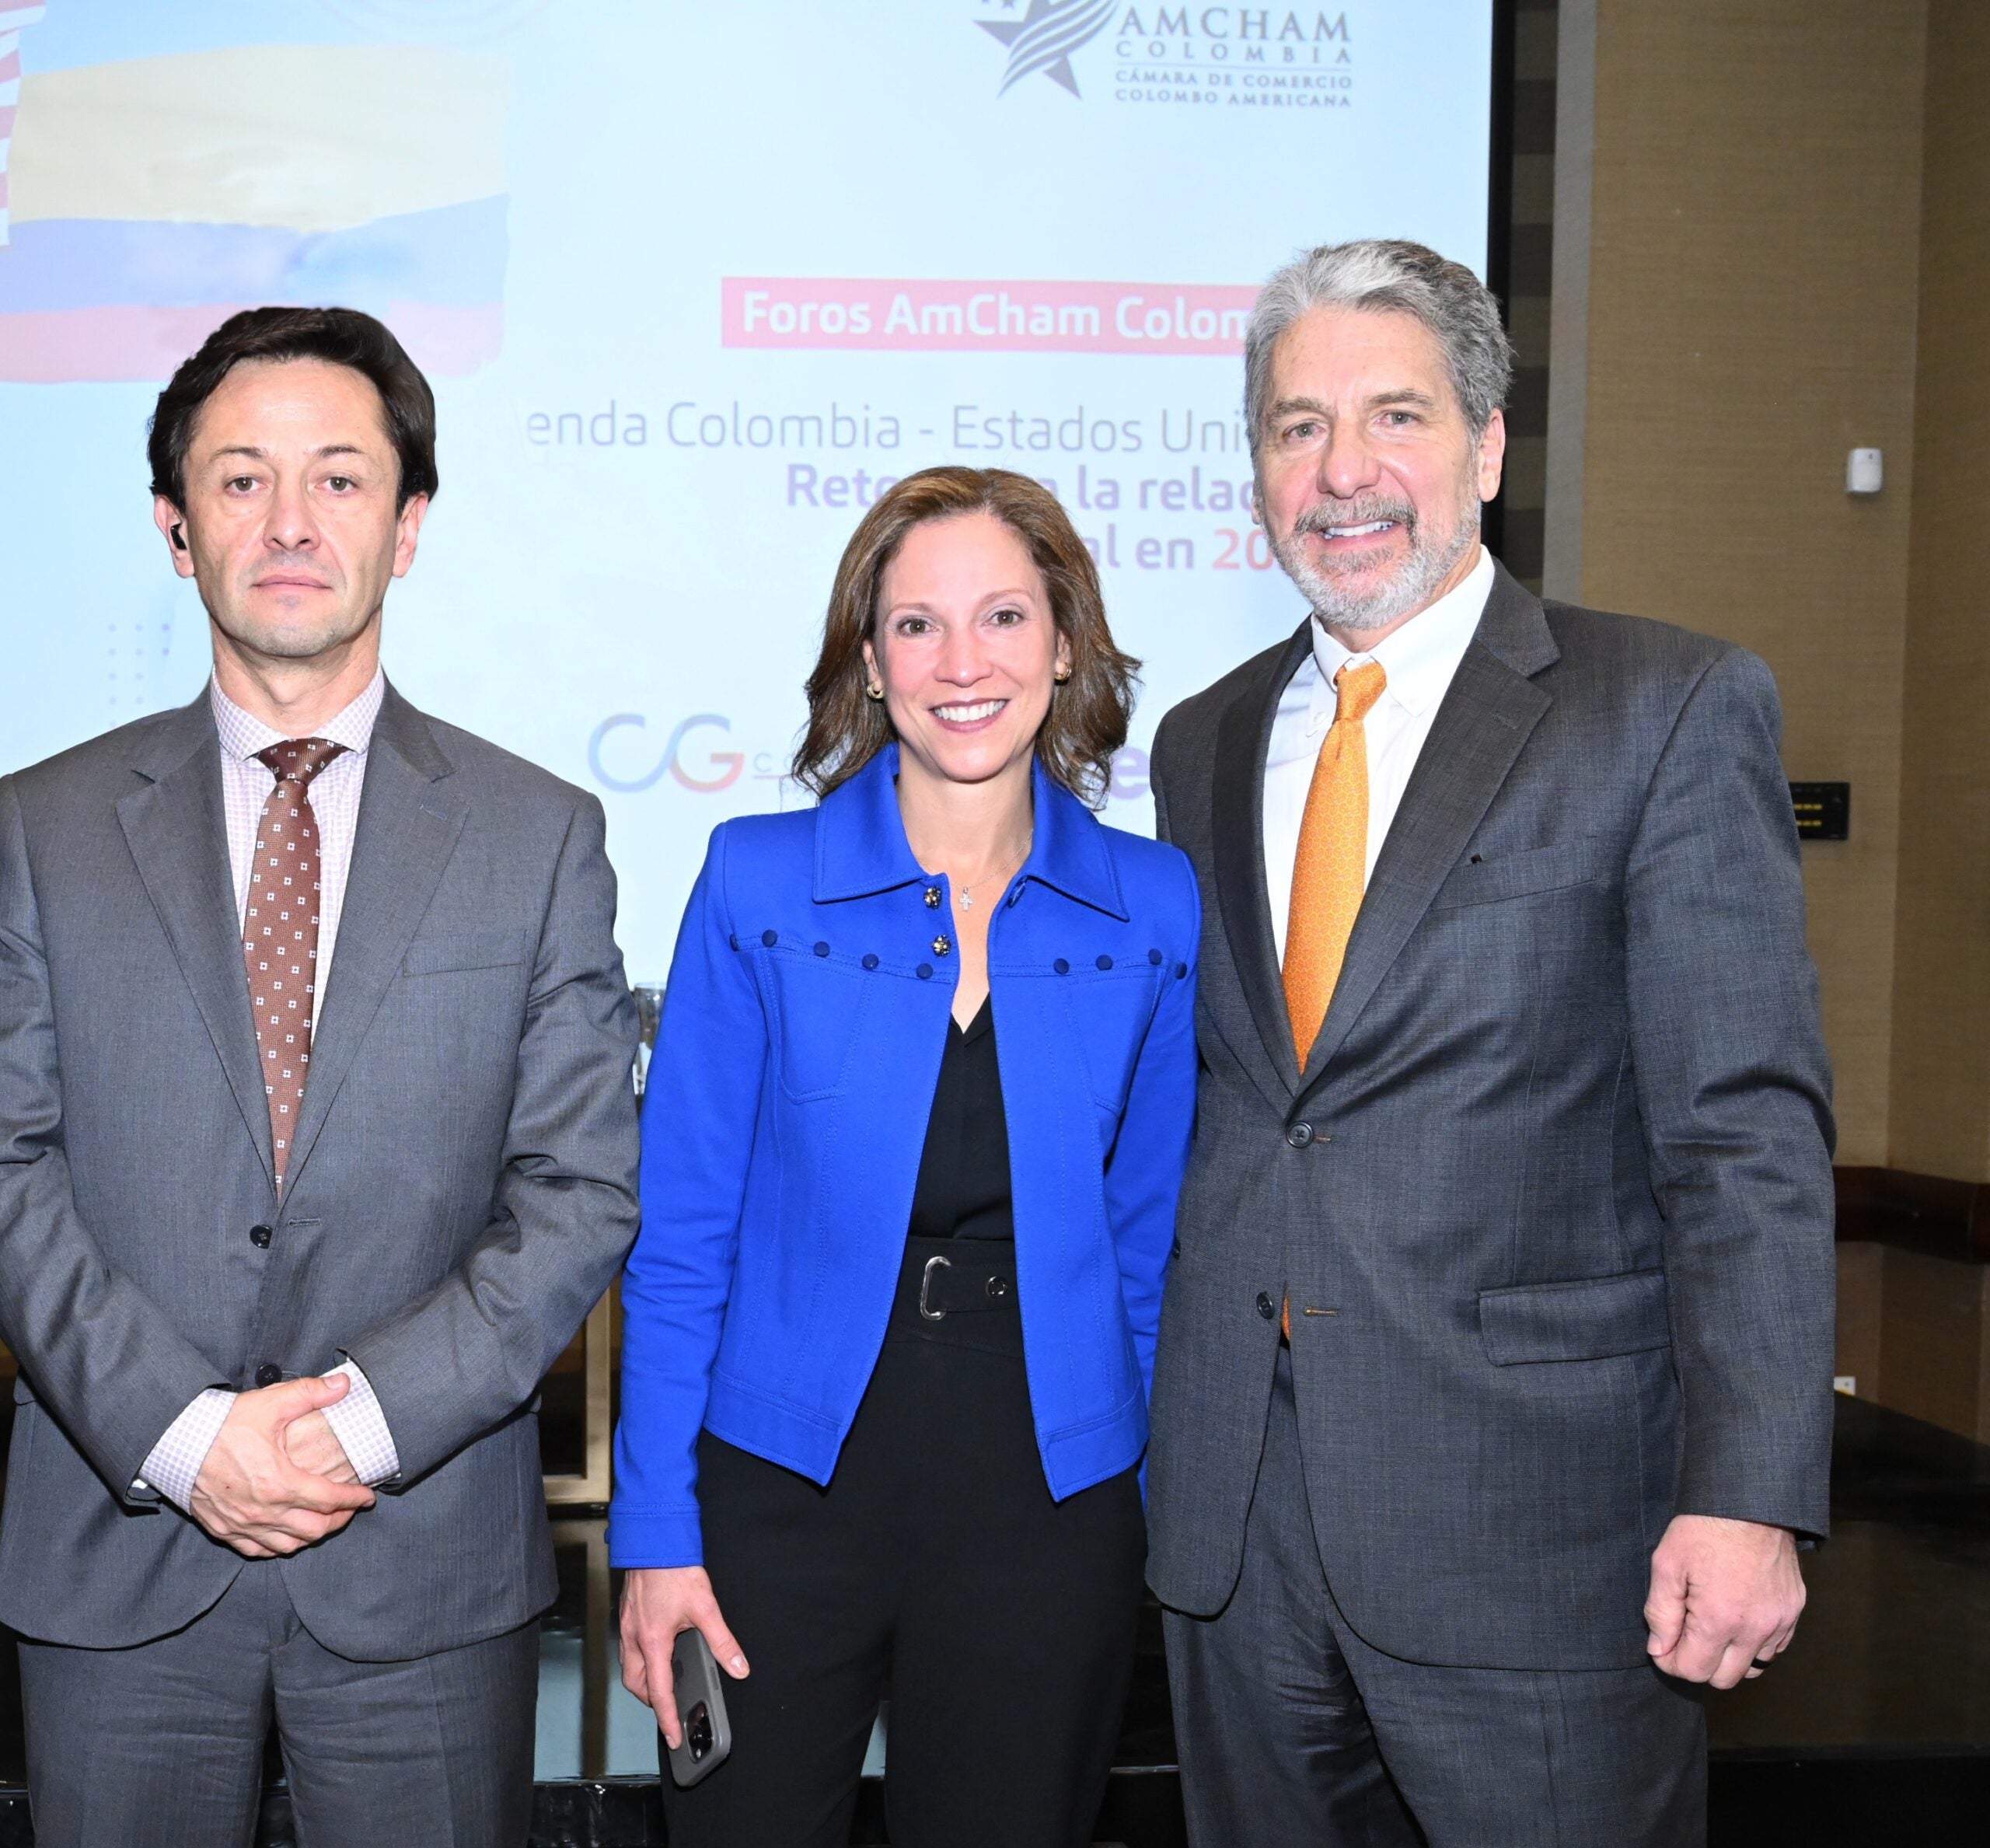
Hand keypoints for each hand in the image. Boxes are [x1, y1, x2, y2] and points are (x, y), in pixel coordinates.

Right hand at [189, 1375, 376, 1558]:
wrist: (175, 1443)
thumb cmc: (223, 1424)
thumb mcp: (272, 1403)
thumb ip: (312, 1393)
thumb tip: (345, 1384)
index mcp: (280, 1483)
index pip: (330, 1499)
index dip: (354, 1499)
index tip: (368, 1496)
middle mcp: (263, 1511)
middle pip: (315, 1529)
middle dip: (339, 1519)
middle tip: (349, 1508)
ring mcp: (241, 1525)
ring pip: (289, 1545)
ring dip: (311, 1535)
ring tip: (324, 1521)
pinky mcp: (223, 1530)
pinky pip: (257, 1550)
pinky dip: (278, 1546)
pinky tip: (287, 1535)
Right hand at [619, 1566, 749, 1748]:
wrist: (654, 1538)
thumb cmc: (674, 1568)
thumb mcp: (705, 1606)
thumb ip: (723, 1640)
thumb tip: (738, 1666)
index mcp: (653, 1641)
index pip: (659, 1693)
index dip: (667, 1718)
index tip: (672, 1737)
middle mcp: (634, 1637)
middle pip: (636, 1684)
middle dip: (650, 1701)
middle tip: (667, 1708)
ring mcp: (627, 1625)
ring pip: (629, 1666)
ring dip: (643, 1681)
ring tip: (661, 1683)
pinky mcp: (626, 1613)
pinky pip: (627, 1647)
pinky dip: (639, 1659)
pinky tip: (653, 1650)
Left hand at [1645, 1513, 1804, 1687]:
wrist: (1751, 1501)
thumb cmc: (1704, 1528)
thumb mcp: (1667, 1563)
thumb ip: (1660, 1612)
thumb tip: (1659, 1650)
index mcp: (1719, 1619)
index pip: (1693, 1670)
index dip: (1671, 1661)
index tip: (1663, 1646)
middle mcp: (1755, 1629)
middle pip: (1723, 1678)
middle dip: (1699, 1664)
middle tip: (1684, 1637)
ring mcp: (1779, 1622)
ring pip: (1752, 1668)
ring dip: (1728, 1658)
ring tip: (1711, 1628)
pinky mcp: (1793, 1612)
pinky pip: (1774, 1649)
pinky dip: (1754, 1645)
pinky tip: (1737, 1621)